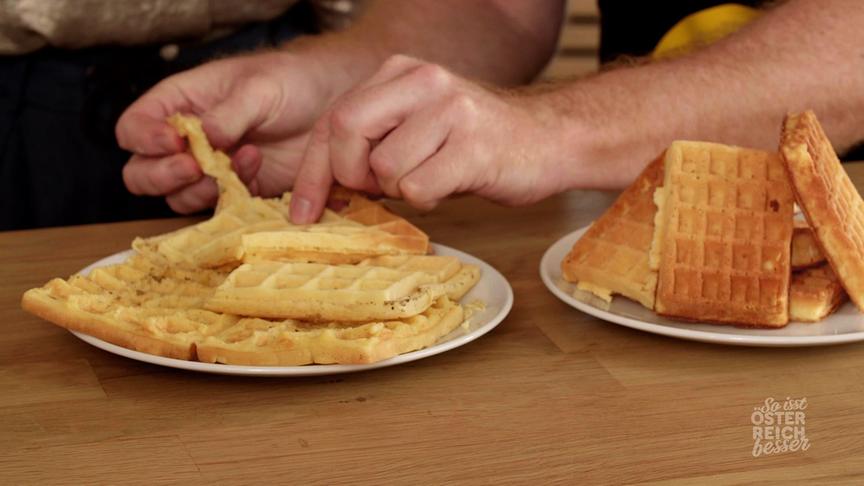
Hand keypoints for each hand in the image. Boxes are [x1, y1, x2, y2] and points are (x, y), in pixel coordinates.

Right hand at [116, 50, 343, 212]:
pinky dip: (232, 197)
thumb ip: (229, 113)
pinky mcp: (237, 192)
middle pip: (142, 173)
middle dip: (162, 176)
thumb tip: (205, 137)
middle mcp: (185, 141)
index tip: (173, 142)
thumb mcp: (259, 87)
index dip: (144, 139)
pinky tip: (257, 169)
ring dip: (201, 189)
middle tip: (194, 168)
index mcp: (178, 104)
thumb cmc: (289, 82)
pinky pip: (219, 207)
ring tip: (239, 161)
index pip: (134, 127)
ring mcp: (209, 169)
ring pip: (177, 197)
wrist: (329, 105)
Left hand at [289, 55, 567, 223]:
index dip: (312, 172)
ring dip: (400, 190)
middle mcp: (421, 81)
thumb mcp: (417, 128)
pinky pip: (418, 189)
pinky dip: (428, 200)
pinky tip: (452, 184)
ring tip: (432, 179)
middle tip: (378, 191)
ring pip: (383, 168)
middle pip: (345, 130)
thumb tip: (324, 192)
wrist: (549, 140)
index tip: (304, 212)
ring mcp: (449, 109)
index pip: (332, 119)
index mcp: (399, 72)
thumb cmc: (476, 143)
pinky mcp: (473, 145)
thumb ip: (372, 144)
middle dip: (350, 176)